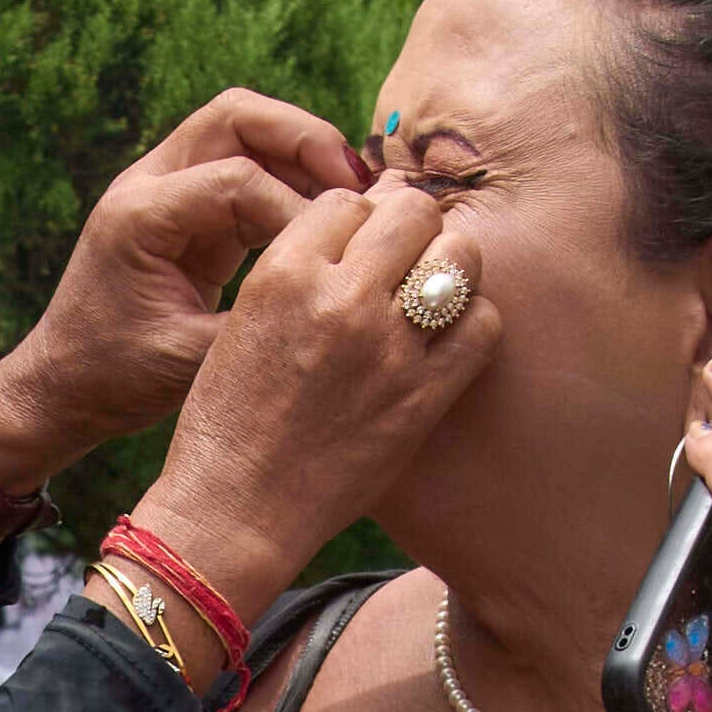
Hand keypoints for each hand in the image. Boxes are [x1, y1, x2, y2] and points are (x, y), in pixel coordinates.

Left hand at [0, 90, 371, 497]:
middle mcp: (149, 184)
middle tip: (357, 186)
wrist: (63, 386)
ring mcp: (169, 190)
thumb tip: (336, 308)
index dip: (298, 208)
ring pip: (246, 134)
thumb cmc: (113, 378)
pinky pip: (249, 171)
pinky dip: (292, 186)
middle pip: (237, 116)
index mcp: (139, 215)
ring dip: (304, 157)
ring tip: (354, 202)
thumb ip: (256, 329)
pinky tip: (328, 223)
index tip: (338, 250)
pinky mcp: (190, 211)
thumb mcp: (188, 363)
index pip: (236, 179)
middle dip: (305, 138)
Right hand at [126, 178, 505, 639]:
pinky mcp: (421, 397)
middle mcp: (339, 298)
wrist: (233, 511)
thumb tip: (363, 229)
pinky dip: (472, 322)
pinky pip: (482, 325)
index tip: (359, 248)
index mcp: (282, 273)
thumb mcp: (244, 322)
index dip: (358, 221)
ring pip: (458, 257)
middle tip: (405, 261)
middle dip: (411, 229)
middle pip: (413, 213)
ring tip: (431, 296)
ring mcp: (386, 347)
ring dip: (450, 267)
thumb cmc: (229, 420)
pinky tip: (447, 340)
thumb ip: (300, 273)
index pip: (348, 201)